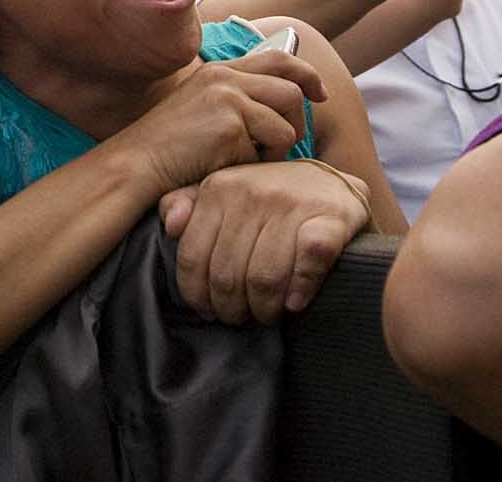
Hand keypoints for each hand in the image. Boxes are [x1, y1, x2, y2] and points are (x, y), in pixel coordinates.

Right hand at [110, 51, 327, 195]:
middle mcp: (224, 78)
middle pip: (291, 91)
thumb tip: (284, 99)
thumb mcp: (200, 107)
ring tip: (248, 160)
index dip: (307, 75)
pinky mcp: (230, 126)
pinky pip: (268, 151)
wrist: (135, 163)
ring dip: (277, 149)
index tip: (319, 94)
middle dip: (297, 122)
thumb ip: (235, 96)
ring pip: (287, 123)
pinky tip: (227, 167)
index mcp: (217, 71)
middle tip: (279, 146)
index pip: (278, 59)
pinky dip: (254, 166)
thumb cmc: (167, 146)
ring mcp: (227, 99)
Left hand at [158, 160, 368, 324]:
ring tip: (266, 315)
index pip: (194, 255)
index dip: (196, 293)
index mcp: (219, 188)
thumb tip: (170, 226)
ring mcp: (292, 204)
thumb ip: (188, 205)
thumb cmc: (267, 198)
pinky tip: (294, 304)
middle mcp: (252, 192)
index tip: (206, 310)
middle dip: (230, 308)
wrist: (331, 184)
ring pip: (264, 276)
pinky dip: (299, 289)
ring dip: (263, 308)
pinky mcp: (331, 217)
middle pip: (228, 273)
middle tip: (238, 318)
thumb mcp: (222, 194)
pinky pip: (309, 262)